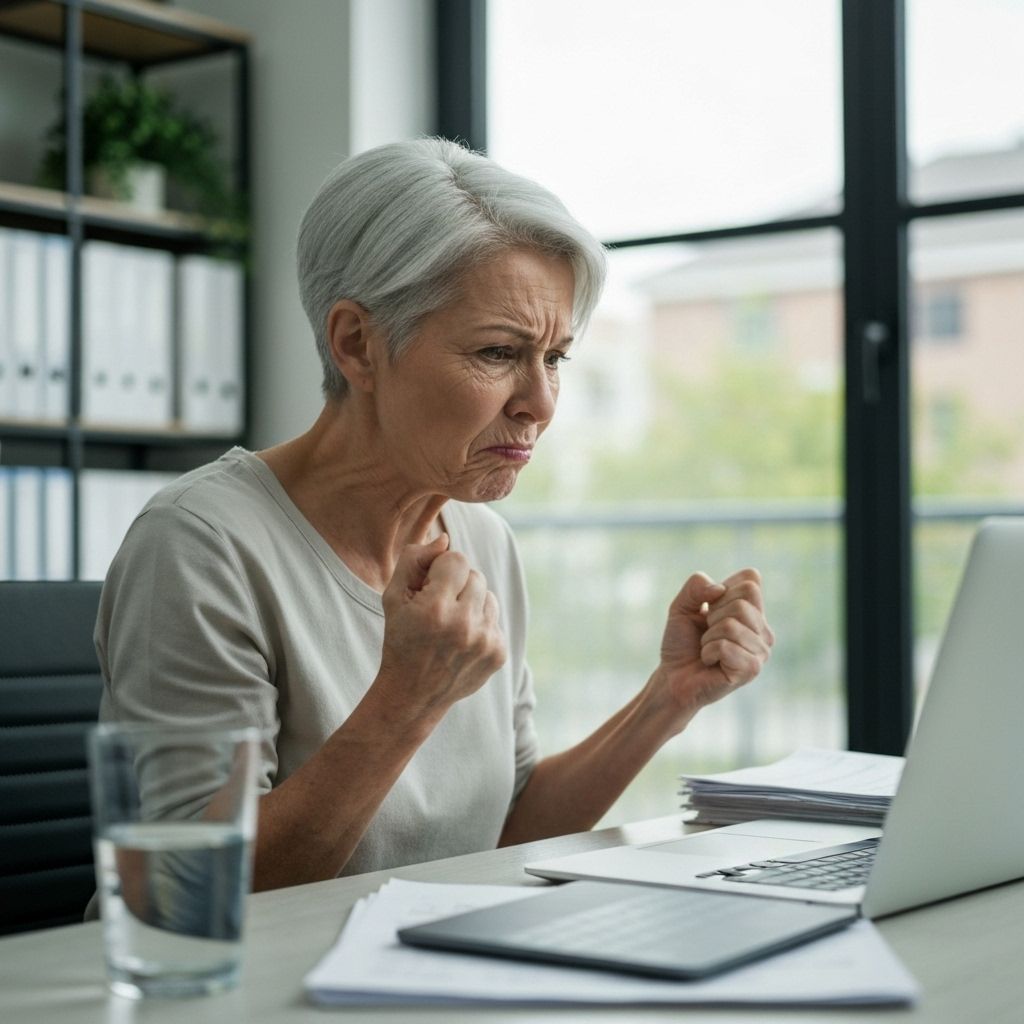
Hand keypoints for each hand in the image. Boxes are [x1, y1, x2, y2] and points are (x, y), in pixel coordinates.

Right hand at [376, 534, 507, 718]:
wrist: (413, 694)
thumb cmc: (400, 639)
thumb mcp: (393, 597)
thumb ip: (415, 560)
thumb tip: (445, 540)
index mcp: (436, 609)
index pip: (457, 559)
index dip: (440, 569)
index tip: (428, 587)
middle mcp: (465, 625)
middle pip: (475, 575)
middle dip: (456, 584)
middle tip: (437, 606)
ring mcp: (485, 642)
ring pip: (488, 595)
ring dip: (470, 602)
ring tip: (450, 624)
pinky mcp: (498, 654)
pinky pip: (495, 618)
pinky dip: (479, 623)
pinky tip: (461, 641)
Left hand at [652, 568, 773, 724]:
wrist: (673, 677)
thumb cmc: (682, 643)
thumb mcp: (682, 605)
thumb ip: (696, 586)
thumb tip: (719, 589)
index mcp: (754, 611)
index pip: (750, 581)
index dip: (721, 592)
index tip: (710, 610)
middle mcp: (763, 630)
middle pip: (741, 603)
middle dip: (713, 616)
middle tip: (707, 634)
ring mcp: (761, 651)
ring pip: (731, 625)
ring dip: (708, 637)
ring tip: (708, 650)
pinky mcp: (752, 669)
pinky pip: (725, 646)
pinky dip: (708, 651)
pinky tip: (710, 662)